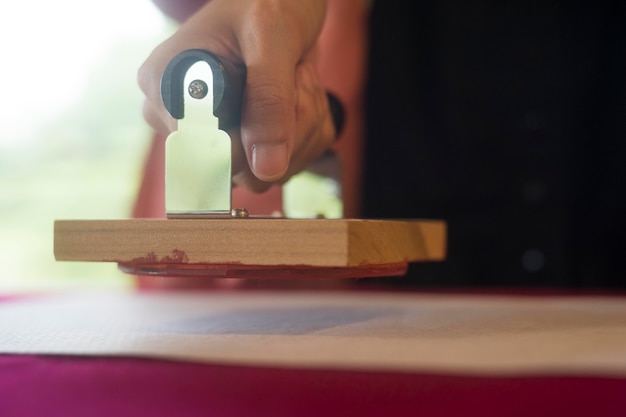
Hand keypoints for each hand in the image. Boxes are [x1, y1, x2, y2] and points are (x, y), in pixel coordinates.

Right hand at [138, 0, 336, 191]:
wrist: (285, 3)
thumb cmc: (269, 3)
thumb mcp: (271, 39)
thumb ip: (269, 100)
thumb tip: (265, 168)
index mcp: (167, 87)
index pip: (206, 155)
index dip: (254, 143)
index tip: (284, 95)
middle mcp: (182, 118)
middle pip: (241, 169)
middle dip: (287, 129)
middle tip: (295, 78)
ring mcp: (213, 134)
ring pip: (269, 170)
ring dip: (302, 127)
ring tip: (297, 79)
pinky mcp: (242, 143)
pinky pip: (285, 164)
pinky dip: (307, 132)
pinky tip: (300, 95)